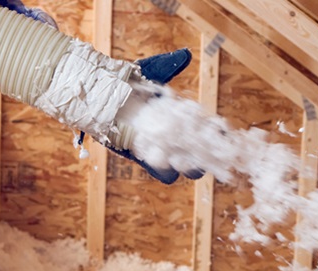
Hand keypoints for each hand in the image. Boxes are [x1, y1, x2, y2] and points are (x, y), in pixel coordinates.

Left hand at [96, 48, 204, 184]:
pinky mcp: (139, 157)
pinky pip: (156, 169)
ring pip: (178, 169)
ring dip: (185, 166)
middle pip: (196, 158)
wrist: (97, 92)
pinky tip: (163, 157)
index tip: (220, 129)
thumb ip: (168, 66)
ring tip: (185, 158)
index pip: (203, 130)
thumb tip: (185, 55)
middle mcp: (169, 138)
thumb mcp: (149, 71)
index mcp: (177, 119)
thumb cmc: (125, 81)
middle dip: (203, 156)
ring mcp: (155, 150)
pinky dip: (162, 166)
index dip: (214, 132)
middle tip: (204, 150)